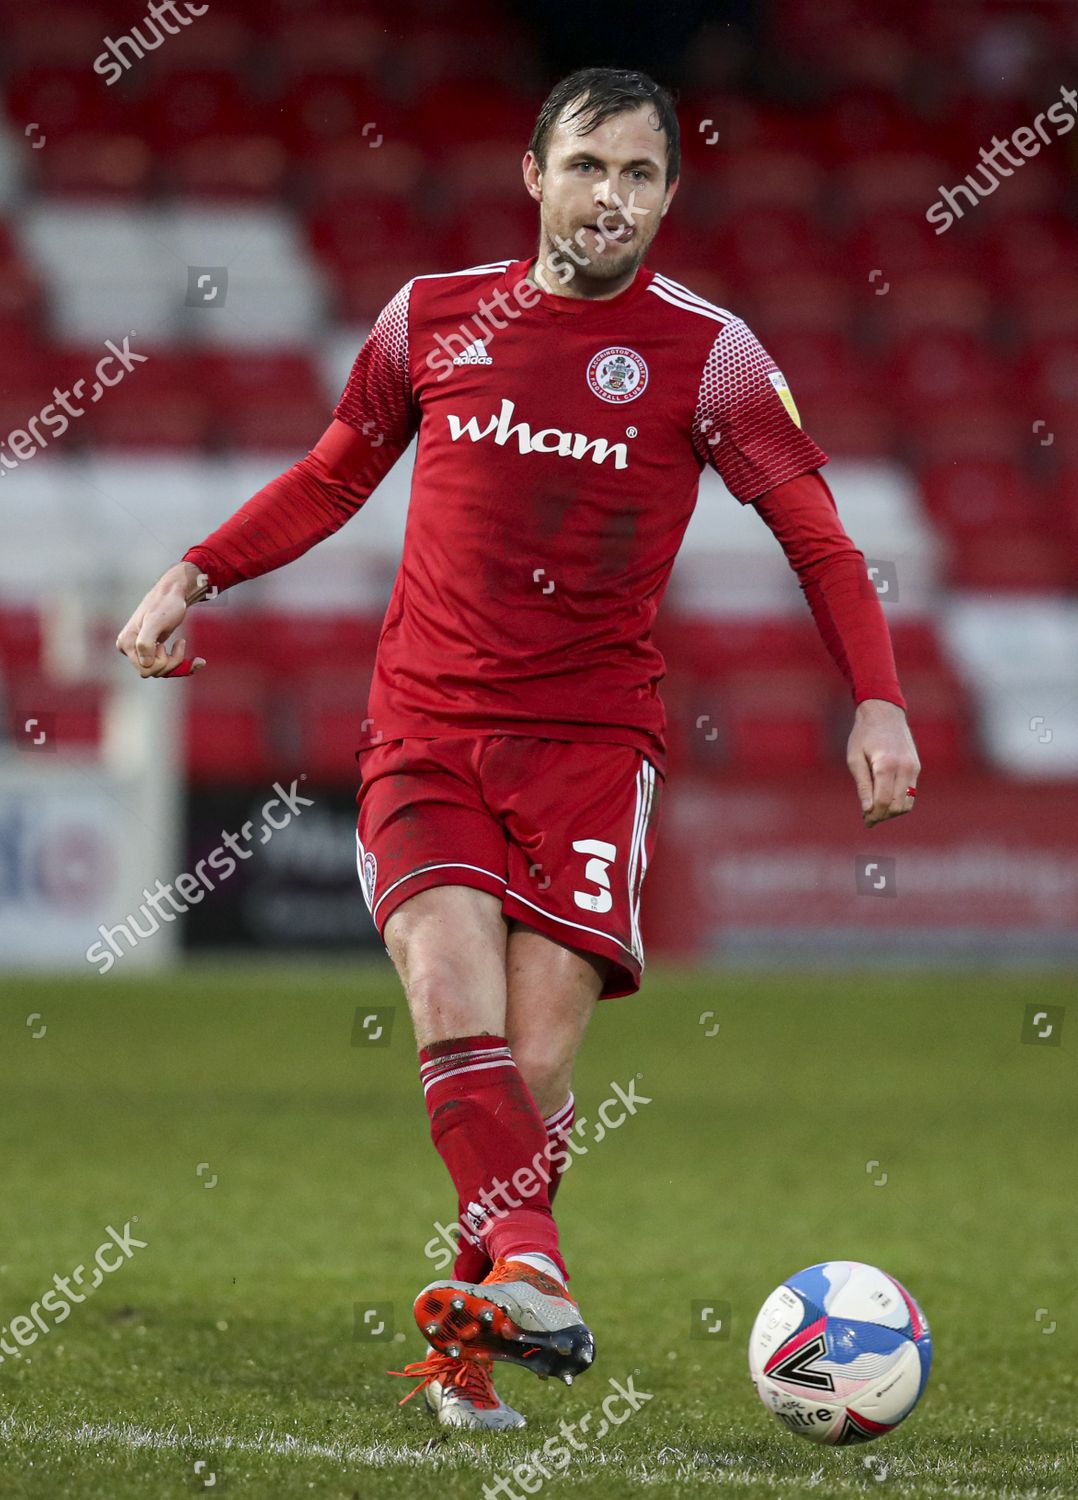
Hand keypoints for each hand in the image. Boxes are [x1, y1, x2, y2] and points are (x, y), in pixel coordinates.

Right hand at [116, 561, 207, 677]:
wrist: (173, 593)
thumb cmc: (166, 605)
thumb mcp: (156, 621)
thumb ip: (145, 642)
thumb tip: (144, 664)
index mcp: (126, 643)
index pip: (145, 669)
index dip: (161, 661)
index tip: (165, 643)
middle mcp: (129, 649)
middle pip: (153, 672)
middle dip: (170, 661)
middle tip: (179, 642)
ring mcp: (140, 650)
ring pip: (161, 671)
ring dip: (176, 661)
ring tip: (181, 642)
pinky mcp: (151, 651)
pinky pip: (166, 667)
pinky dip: (182, 664)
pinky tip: (199, 661)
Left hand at [847, 699, 919, 826]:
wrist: (884, 713)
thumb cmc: (864, 735)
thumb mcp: (855, 759)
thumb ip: (863, 786)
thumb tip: (868, 810)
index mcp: (886, 765)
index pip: (883, 801)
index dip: (873, 815)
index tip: (865, 821)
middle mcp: (904, 767)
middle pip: (897, 806)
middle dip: (883, 816)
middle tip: (868, 818)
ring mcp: (913, 768)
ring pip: (908, 803)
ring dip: (893, 811)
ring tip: (876, 810)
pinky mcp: (917, 767)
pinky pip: (911, 793)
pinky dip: (899, 801)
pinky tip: (885, 799)